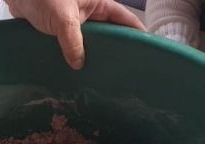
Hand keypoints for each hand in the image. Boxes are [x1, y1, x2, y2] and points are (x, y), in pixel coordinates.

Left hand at [5, 0, 143, 69]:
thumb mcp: (62, 18)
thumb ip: (73, 41)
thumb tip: (79, 64)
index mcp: (98, 3)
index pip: (124, 19)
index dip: (136, 33)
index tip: (145, 50)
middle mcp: (89, 13)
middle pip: (109, 33)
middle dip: (114, 49)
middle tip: (122, 71)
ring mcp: (74, 23)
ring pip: (89, 42)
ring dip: (92, 56)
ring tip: (100, 77)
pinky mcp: (58, 32)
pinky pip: (71, 46)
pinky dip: (74, 57)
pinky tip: (76, 73)